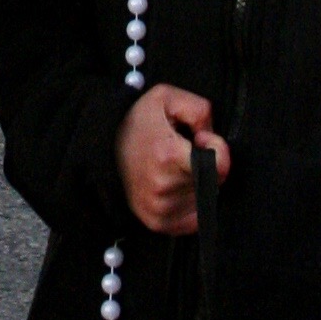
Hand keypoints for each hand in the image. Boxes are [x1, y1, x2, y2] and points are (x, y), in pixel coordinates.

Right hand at [117, 83, 229, 235]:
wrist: (101, 146)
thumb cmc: (137, 122)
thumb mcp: (167, 97)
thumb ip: (199, 109)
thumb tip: (209, 138)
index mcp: (168, 155)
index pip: (219, 167)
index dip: (218, 149)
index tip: (202, 140)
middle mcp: (163, 186)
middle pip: (213, 182)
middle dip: (208, 165)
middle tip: (185, 152)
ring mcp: (159, 208)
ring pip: (204, 200)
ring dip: (199, 184)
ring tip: (175, 168)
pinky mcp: (157, 222)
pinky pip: (194, 220)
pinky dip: (192, 204)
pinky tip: (177, 187)